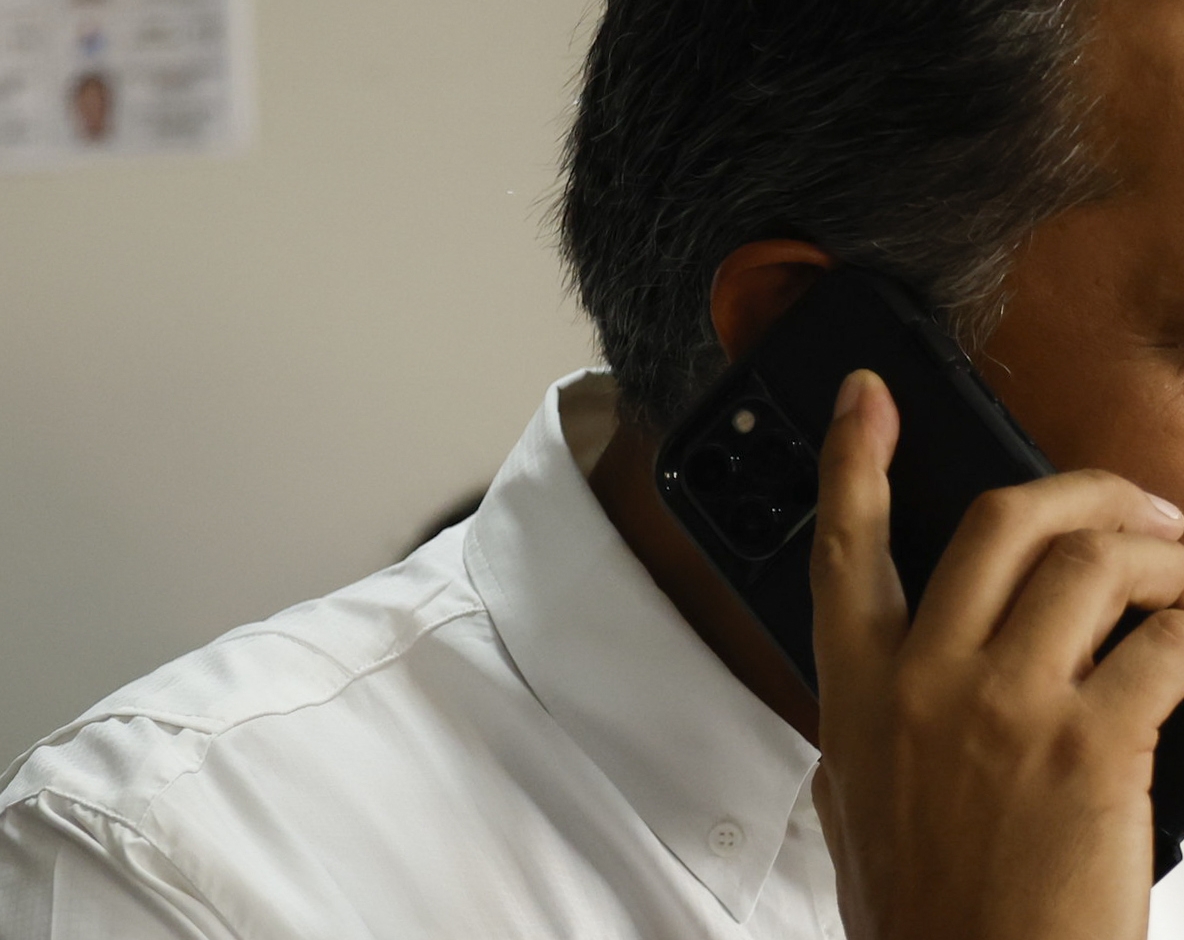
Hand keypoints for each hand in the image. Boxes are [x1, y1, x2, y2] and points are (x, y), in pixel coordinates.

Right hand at [809, 369, 1183, 939]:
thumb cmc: (921, 908)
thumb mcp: (858, 797)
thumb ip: (876, 718)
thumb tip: (908, 674)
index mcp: (862, 688)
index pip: (844, 545)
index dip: (850, 457)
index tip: (867, 397)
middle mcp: (928, 679)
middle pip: (1000, 521)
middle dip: (1079, 490)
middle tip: (1127, 504)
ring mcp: (1008, 706)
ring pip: (1093, 564)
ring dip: (1161, 553)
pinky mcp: (1092, 747)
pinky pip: (1166, 645)